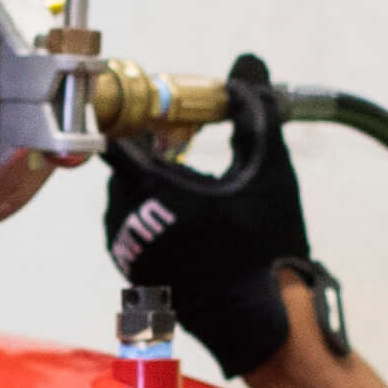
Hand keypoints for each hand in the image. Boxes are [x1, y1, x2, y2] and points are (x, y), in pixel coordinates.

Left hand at [104, 58, 323, 378]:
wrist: (262, 323)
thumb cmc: (266, 249)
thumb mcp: (269, 172)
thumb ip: (255, 112)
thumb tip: (248, 64)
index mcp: (154, 191)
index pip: (118, 136)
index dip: (134, 115)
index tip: (155, 109)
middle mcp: (130, 220)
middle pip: (122, 166)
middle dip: (149, 148)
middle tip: (181, 140)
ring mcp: (129, 249)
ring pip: (123, 197)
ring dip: (147, 181)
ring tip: (186, 179)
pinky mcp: (135, 271)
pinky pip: (128, 226)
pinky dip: (147, 211)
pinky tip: (183, 215)